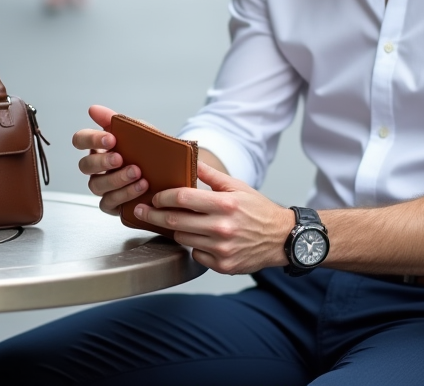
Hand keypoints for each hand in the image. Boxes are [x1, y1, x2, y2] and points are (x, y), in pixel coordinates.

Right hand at [72, 105, 146, 214]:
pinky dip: (124, 195)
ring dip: (116, 179)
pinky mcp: (112, 205)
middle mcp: (97, 168)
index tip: (111, 139)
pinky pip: (108, 202)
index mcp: (99, 147)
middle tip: (121, 158)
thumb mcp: (138, 131)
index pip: (81, 140)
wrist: (171, 172)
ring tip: (138, 173)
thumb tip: (93, 109)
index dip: (91, 139)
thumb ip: (117, 120)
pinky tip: (140, 187)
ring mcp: (103, 188)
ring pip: (96, 186)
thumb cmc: (149, 150)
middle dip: (102, 162)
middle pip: (85, 165)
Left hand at [135, 162, 294, 274]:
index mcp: (225, 204)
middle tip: (141, 210)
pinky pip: (195, 255)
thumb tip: (191, 158)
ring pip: (182, 238)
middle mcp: (222, 227)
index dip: (163, 196)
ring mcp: (222, 248)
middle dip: (153, 214)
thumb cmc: (259, 211)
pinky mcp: (224, 265)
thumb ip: (211, 175)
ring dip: (175, 229)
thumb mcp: (238, 187)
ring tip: (175, 222)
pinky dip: (194, 247)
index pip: (183, 198)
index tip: (154, 196)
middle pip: (175, 220)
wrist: (282, 238)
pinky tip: (200, 239)